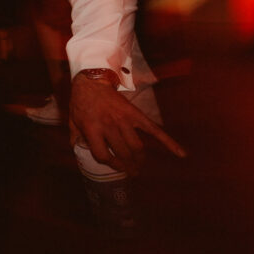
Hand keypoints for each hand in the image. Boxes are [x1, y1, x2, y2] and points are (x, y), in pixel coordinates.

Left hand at [69, 74, 185, 174]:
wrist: (93, 81)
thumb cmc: (81, 101)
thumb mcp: (72, 120)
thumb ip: (75, 137)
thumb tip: (77, 152)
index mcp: (93, 129)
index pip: (103, 155)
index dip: (110, 164)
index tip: (115, 166)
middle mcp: (109, 126)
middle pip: (123, 153)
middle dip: (129, 167)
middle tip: (132, 172)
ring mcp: (124, 120)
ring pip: (137, 146)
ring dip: (140, 159)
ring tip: (139, 166)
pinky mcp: (136, 114)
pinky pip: (154, 130)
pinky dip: (169, 142)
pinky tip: (180, 154)